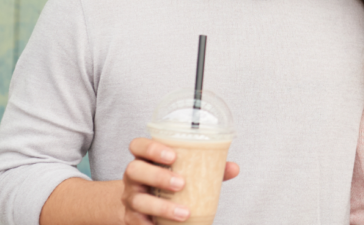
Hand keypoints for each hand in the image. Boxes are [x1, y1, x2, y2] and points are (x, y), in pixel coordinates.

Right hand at [121, 138, 238, 223]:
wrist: (143, 206)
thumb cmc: (168, 181)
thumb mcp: (184, 171)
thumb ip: (208, 167)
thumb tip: (234, 168)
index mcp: (145, 158)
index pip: (138, 145)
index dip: (151, 148)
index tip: (173, 155)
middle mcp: (134, 176)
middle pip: (134, 170)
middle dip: (158, 176)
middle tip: (181, 183)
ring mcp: (130, 196)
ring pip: (137, 199)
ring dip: (162, 206)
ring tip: (184, 212)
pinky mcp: (130, 217)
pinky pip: (135, 221)